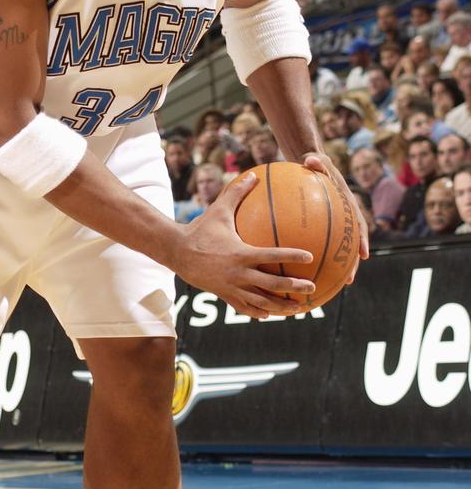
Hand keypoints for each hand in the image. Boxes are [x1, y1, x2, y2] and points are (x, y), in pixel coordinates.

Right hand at [175, 173, 315, 319]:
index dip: (292, 256)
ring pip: (261, 301)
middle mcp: (239, 273)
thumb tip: (253, 174)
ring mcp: (232, 287)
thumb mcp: (218, 209)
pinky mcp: (224, 295)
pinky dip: (258, 311)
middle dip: (294, 287)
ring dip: (281, 306)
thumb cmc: (200, 229)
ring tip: (298, 309)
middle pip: (273, 284)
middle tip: (312, 289)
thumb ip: (237, 192)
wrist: (177, 252)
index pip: (272, 255)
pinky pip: (244, 307)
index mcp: (241, 253)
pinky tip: (269, 314)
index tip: (310, 258)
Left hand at [302, 151, 368, 278]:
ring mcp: (331, 223)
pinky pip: (313, 241)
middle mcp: (342, 217)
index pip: (358, 223)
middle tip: (348, 280)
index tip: (364, 254)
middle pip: (350, 243)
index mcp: (346, 203)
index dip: (362, 239)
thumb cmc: (313, 161)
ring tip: (328, 285)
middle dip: (350, 262)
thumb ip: (316, 162)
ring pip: (334, 248)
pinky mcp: (316, 225)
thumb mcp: (316, 159)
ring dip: (333, 266)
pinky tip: (296, 268)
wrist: (309, 162)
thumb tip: (310, 160)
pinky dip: (307, 254)